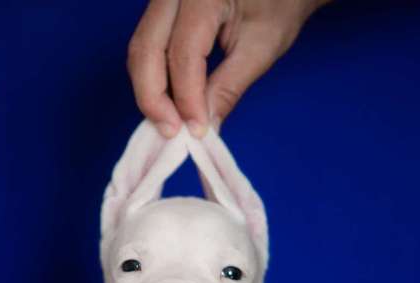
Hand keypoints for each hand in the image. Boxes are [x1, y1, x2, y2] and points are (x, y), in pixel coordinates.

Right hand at [128, 0, 325, 137]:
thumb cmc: (279, 4)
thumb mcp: (262, 46)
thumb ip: (229, 87)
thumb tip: (205, 127)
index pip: (183, 52)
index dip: (186, 97)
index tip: (196, 131)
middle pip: (146, 48)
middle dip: (153, 97)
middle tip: (172, 133)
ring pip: (140, 48)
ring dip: (151, 90)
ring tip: (172, 122)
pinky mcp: (161, 8)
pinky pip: (147, 45)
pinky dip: (155, 77)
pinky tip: (171, 102)